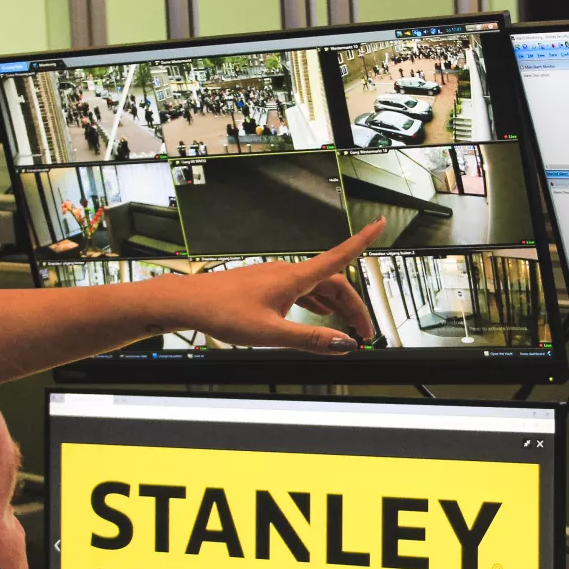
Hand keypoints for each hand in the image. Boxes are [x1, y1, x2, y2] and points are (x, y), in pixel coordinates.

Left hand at [172, 219, 385, 353]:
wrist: (188, 302)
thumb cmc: (222, 313)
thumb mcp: (270, 333)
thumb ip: (309, 338)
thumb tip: (343, 344)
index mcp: (293, 278)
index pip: (338, 257)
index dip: (362, 241)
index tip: (380, 224)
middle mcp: (288, 273)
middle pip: (333, 282)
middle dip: (354, 306)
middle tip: (366, 332)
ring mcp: (276, 278)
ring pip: (317, 287)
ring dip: (337, 307)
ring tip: (348, 330)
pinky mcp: (266, 286)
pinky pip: (302, 289)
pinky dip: (318, 302)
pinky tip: (319, 314)